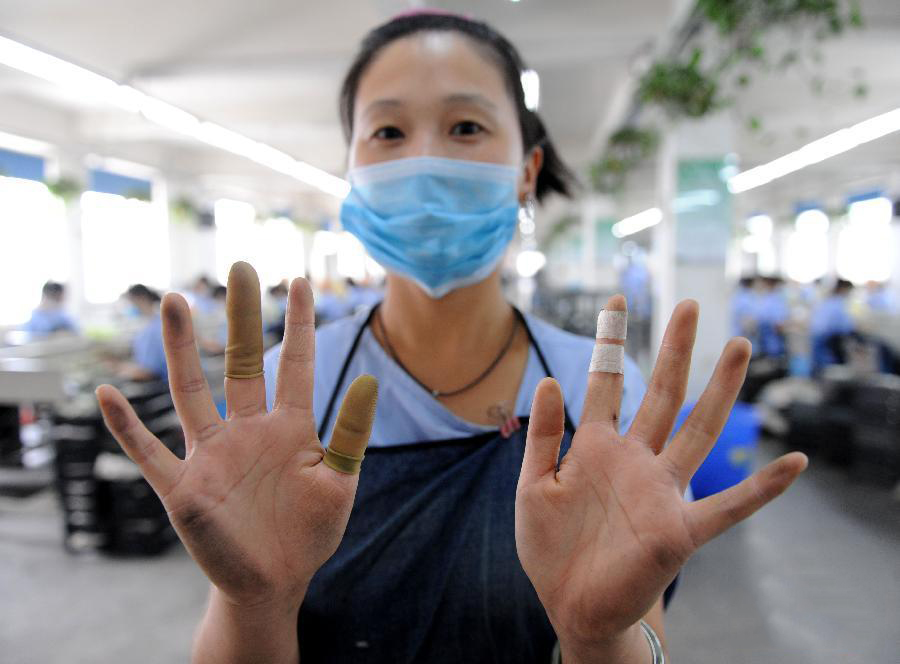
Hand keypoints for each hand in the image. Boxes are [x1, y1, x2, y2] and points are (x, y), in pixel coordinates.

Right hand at [96, 262, 376, 613]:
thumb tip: (371, 379)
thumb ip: (351, 433)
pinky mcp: (183, 489)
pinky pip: (149, 452)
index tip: (301, 281)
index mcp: (289, 428)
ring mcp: (212, 456)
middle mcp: (247, 431)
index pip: (295, 364)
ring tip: (172, 301)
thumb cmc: (309, 531)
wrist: (274, 582)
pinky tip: (107, 393)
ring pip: (190, 392)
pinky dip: (127, 426)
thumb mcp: (339, 482)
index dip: (300, 323)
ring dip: (179, 349)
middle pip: (240, 364)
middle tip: (241, 270)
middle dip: (241, 319)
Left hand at [515, 296, 806, 658]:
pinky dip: (762, 488)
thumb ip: (543, 436)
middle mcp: (635, 460)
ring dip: (720, 392)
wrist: (569, 605)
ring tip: (738, 348)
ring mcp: (661, 492)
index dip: (611, 343)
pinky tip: (793, 461)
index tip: (617, 301)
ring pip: (698, 432)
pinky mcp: (679, 531)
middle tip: (689, 305)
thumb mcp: (534, 485)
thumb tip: (549, 379)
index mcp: (596, 447)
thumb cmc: (550, 547)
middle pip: (662, 395)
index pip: (607, 383)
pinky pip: (729, 508)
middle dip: (675, 351)